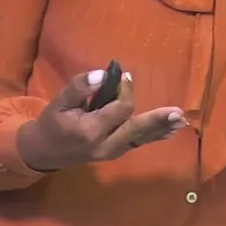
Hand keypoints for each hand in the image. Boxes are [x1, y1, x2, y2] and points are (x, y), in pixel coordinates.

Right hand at [17, 68, 186, 171]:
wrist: (45, 152)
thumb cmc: (52, 123)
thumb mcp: (59, 102)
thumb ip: (79, 87)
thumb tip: (103, 73)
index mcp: (89, 131)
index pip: (119, 109)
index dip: (124, 91)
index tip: (122, 76)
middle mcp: (105, 145)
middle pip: (136, 129)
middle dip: (157, 120)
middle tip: (178, 113)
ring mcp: (113, 152)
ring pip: (141, 137)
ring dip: (161, 127)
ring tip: (180, 120)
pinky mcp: (117, 152)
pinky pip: (139, 142)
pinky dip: (155, 135)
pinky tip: (171, 130)